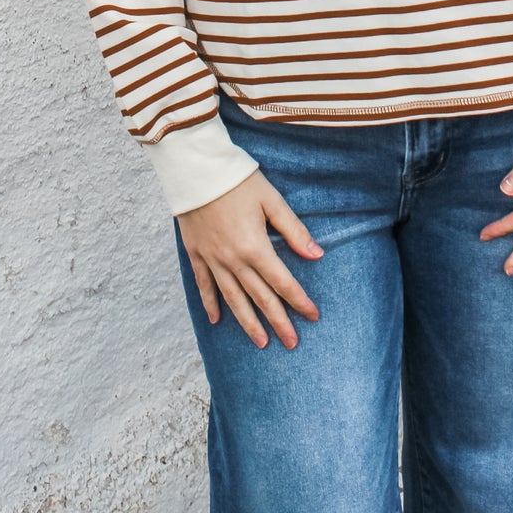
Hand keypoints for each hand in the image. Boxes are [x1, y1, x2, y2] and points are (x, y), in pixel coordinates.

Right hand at [178, 170, 322, 348]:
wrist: (195, 169)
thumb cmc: (237, 180)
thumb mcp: (271, 200)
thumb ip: (294, 230)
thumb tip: (317, 254)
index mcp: (255, 247)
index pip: (282, 283)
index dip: (299, 301)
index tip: (313, 316)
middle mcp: (233, 260)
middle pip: (260, 298)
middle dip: (278, 322)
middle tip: (292, 343)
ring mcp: (212, 259)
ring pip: (233, 299)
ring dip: (248, 323)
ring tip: (261, 343)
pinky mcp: (196, 253)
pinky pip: (204, 285)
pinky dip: (210, 304)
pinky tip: (216, 320)